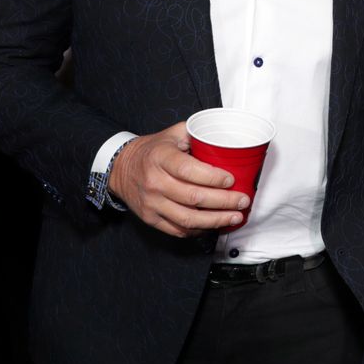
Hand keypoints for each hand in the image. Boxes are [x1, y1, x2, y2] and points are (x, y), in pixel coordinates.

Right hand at [108, 122, 249, 236]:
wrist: (120, 168)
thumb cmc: (153, 150)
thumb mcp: (172, 134)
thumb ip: (196, 133)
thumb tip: (225, 138)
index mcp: (161, 158)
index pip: (189, 170)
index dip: (213, 177)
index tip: (231, 180)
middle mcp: (155, 182)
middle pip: (193, 197)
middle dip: (224, 201)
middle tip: (243, 200)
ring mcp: (152, 203)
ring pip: (188, 218)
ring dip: (216, 220)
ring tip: (235, 216)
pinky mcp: (150, 218)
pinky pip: (178, 230)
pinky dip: (200, 229)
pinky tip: (214, 224)